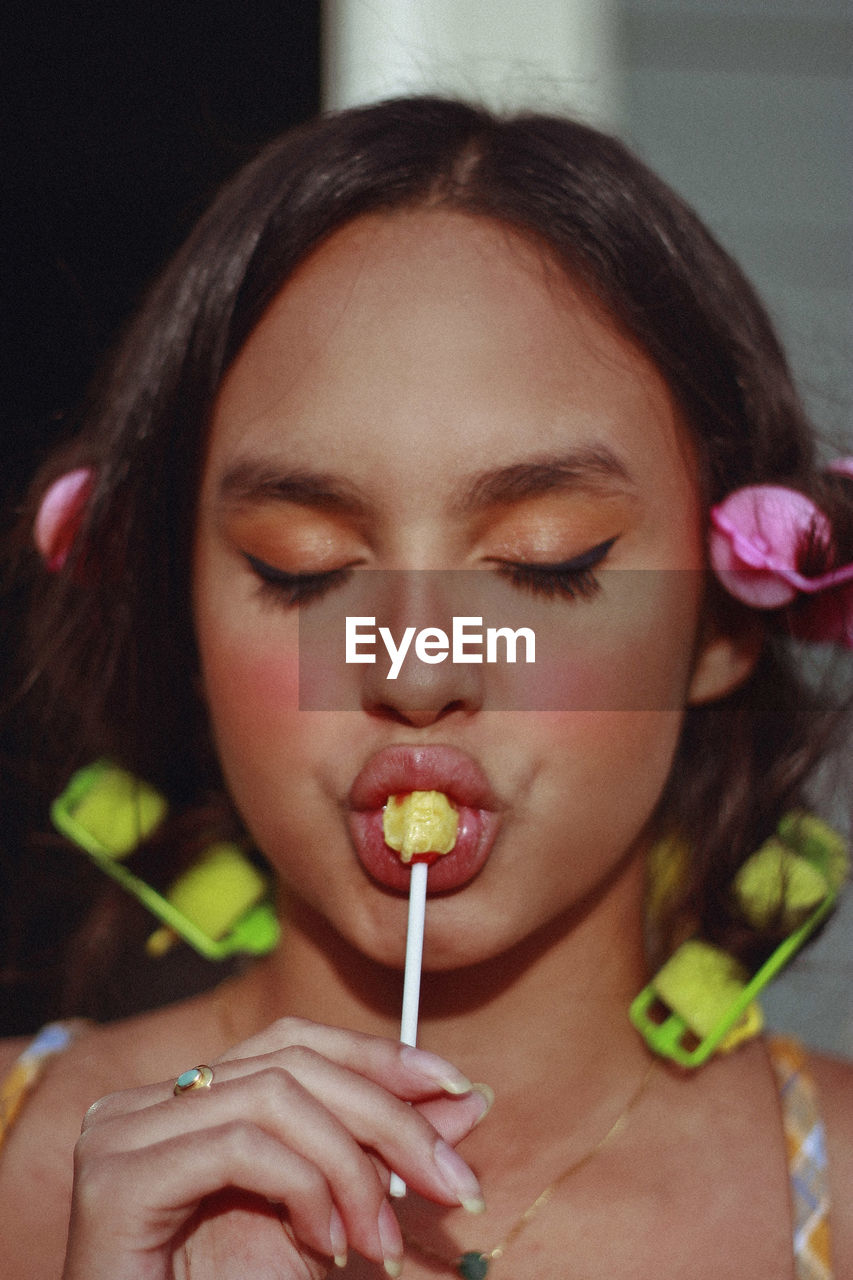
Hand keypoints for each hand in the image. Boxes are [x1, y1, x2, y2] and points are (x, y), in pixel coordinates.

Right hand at [62, 1018, 489, 1279]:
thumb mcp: (330, 1223)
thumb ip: (385, 1157)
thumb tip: (467, 1099)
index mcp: (188, 1103)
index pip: (293, 1042)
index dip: (378, 1054)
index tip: (457, 1086)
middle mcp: (145, 1103)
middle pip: (293, 1063)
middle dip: (390, 1117)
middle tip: (454, 1184)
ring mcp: (121, 1133)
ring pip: (275, 1096)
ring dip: (353, 1168)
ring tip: (383, 1245)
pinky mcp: (118, 1179)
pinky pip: (241, 1146)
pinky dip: (305, 1188)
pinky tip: (328, 1247)